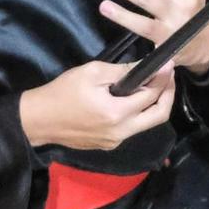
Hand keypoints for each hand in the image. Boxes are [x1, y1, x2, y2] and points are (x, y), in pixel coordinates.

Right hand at [18, 60, 176, 150]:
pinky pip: (131, 129)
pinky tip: (131, 100)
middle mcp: (121, 132)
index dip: (163, 79)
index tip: (169, 64)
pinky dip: (137, 114)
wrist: (39, 120)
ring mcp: (115, 141)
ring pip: (146, 125)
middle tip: (168, 78)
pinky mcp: (107, 144)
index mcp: (117, 113)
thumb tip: (148, 67)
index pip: (151, 96)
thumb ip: (122, 71)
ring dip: (153, 106)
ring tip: (152, 86)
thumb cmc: (62, 92)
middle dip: (168, 96)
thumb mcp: (92, 73)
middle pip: (159, 117)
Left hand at [96, 0, 208, 75]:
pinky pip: (143, 35)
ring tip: (103, 5)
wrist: (203, 43)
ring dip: (121, 14)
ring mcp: (171, 31)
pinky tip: (115, 27)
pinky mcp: (164, 47)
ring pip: (143, 24)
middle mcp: (179, 12)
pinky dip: (129, 28)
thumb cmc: (191, 9)